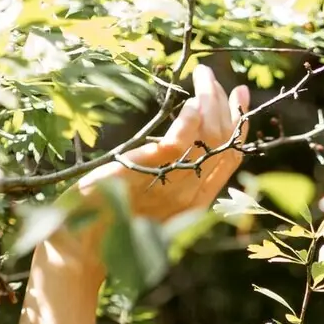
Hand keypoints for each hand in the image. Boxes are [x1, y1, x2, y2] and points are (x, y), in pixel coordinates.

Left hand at [46, 64, 248, 271]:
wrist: (84, 245)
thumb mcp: (152, 195)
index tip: (240, 96)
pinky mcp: (148, 173)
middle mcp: (191, 193)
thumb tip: (184, 143)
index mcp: (197, 199)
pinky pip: (179, 145)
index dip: (239, 125)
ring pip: (208, 139)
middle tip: (212, 77)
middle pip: (224, 144)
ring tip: (203, 79)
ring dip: (210, 102)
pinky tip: (190, 104)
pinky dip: (189, 123)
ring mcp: (172, 184)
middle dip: (225, 106)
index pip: (230, 157)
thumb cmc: (115, 221)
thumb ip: (172, 174)